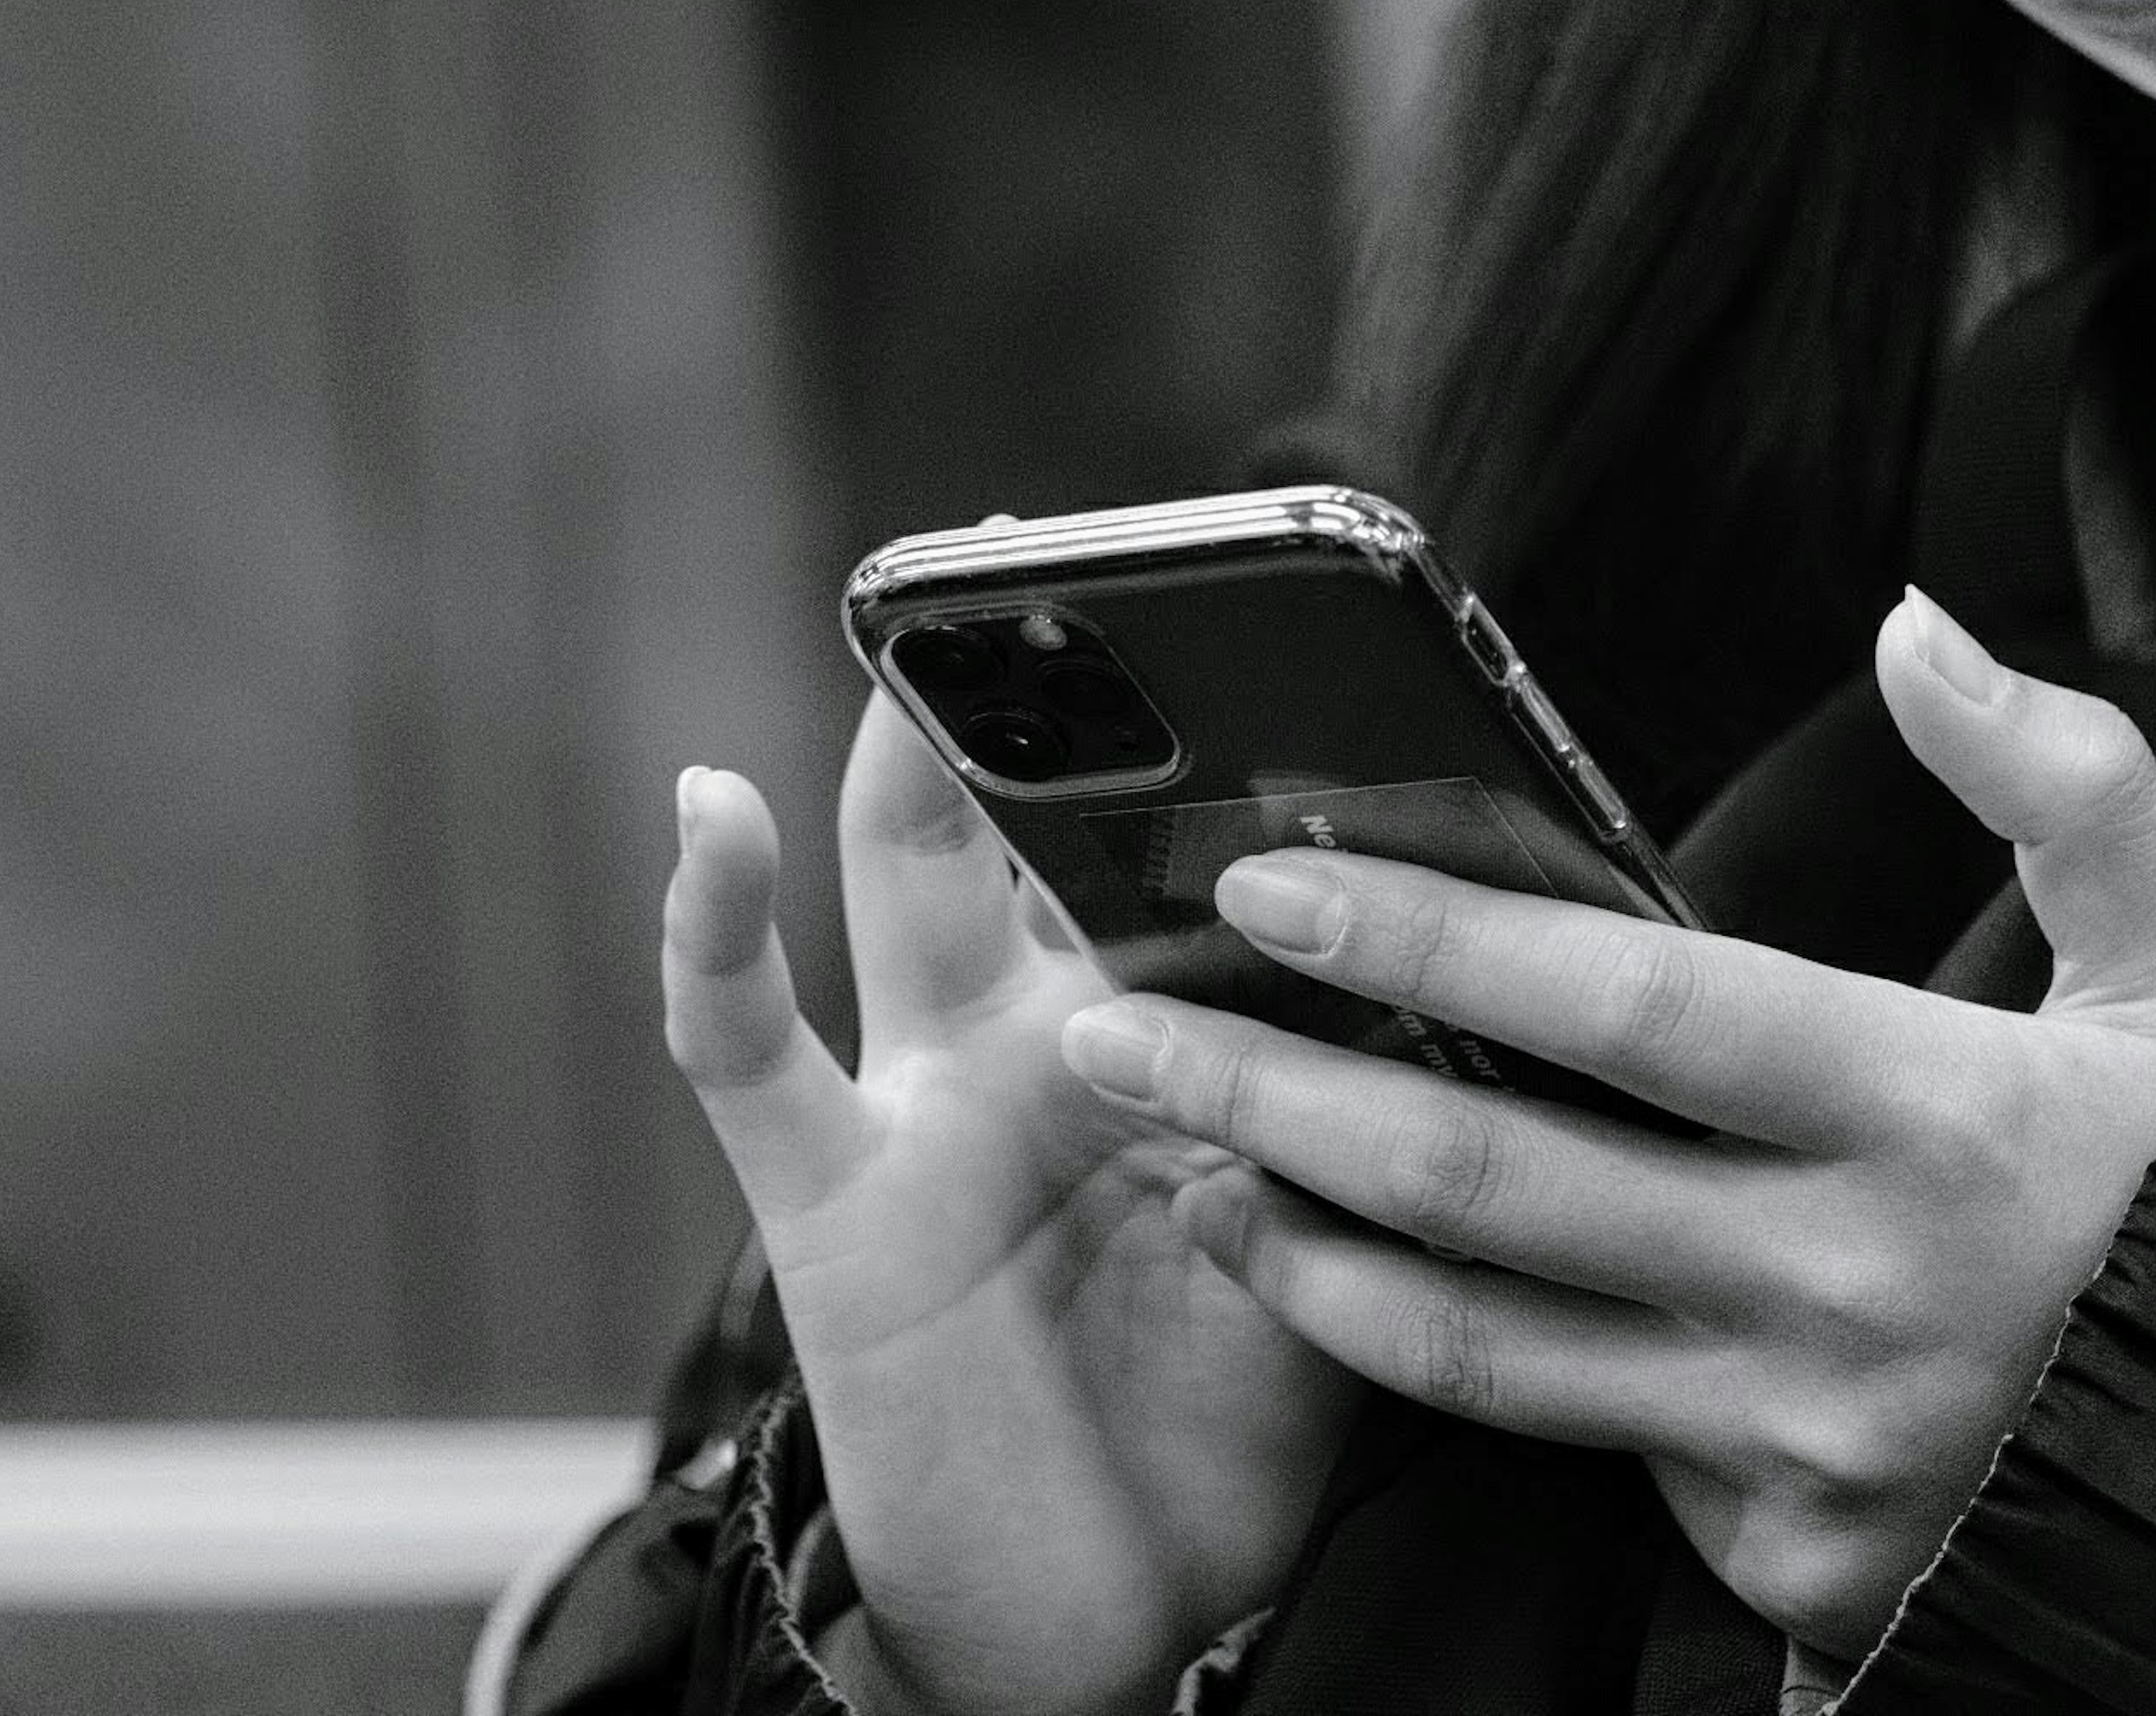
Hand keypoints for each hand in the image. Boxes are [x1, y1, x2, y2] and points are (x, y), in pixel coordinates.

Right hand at [664, 696, 1361, 1715]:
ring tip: (924, 616)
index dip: (1207, 736)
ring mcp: (916, 1099)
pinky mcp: (824, 1189)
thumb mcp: (1328, 1233)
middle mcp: (1028, 1037)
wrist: (1112, 1620)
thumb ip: (1355, 1093)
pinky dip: (710, 925)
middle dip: (1041, 691)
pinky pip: (741, 1040)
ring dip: (905, 752)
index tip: (1280, 612)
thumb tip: (1449, 939)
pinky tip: (706, 809)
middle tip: (1060, 546)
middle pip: (1031, 822)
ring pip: (895, 879)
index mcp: (1154, 1037)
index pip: (1169, 846)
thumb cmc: (1222, 1422)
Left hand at [1059, 589, 2155, 1658]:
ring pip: (1480, 1341)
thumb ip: (2067, 793)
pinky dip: (1400, 1356)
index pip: (1641, 1009)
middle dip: (1274, 1096)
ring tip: (1167, 1151)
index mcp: (1940, 1119)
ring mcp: (1802, 1435)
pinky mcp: (1771, 1543)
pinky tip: (1302, 1274)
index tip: (1271, 878)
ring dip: (1293, 1241)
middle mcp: (1854, 1287)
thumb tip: (1917, 630)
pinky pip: (1545, 1439)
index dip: (1441, 936)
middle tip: (1110, 1032)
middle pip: (1501, 1182)